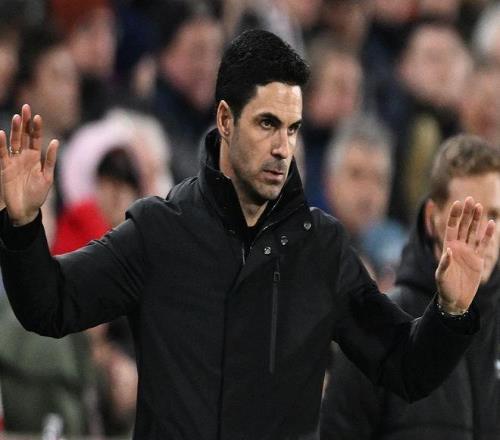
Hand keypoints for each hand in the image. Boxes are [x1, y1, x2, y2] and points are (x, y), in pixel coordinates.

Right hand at [0, 104, 58, 225]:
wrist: (25, 210)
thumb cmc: (38, 195)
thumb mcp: (47, 177)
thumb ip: (51, 160)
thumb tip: (55, 141)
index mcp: (36, 158)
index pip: (36, 139)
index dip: (36, 128)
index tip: (37, 116)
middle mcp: (24, 156)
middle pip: (24, 136)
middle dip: (25, 123)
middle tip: (25, 108)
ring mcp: (13, 161)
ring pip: (13, 142)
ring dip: (14, 130)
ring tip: (17, 117)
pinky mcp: (4, 168)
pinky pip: (2, 154)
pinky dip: (1, 144)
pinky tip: (1, 134)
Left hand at [436, 197, 495, 312]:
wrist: (456, 299)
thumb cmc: (445, 288)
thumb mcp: (441, 276)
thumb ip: (444, 264)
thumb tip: (449, 251)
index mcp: (447, 248)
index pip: (451, 228)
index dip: (454, 216)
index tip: (457, 203)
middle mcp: (458, 247)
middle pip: (463, 226)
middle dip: (466, 213)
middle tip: (470, 199)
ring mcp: (469, 252)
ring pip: (473, 232)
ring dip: (476, 219)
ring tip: (479, 206)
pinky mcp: (478, 259)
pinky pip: (484, 244)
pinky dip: (487, 234)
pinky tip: (491, 223)